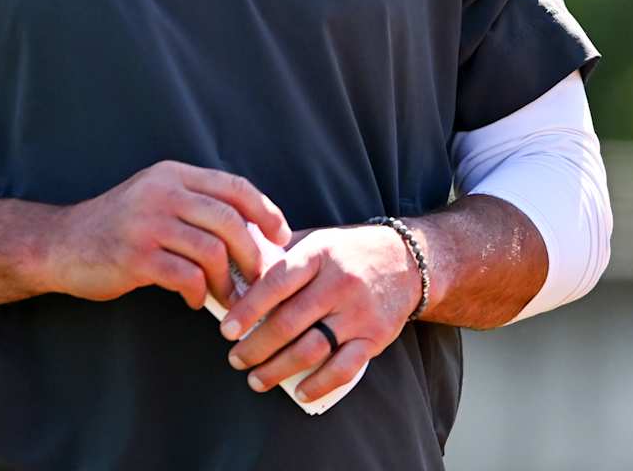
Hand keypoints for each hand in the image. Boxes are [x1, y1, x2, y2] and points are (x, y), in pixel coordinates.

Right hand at [42, 161, 291, 310]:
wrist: (60, 244)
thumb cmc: (117, 228)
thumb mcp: (155, 200)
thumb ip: (196, 207)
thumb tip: (253, 235)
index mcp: (172, 175)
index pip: (234, 187)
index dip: (265, 212)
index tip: (280, 237)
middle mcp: (161, 193)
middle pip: (230, 220)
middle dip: (253, 254)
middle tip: (259, 278)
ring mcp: (147, 224)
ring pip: (212, 251)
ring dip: (227, 281)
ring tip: (226, 297)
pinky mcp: (136, 256)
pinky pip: (186, 277)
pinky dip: (198, 292)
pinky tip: (193, 299)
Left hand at [220, 223, 420, 402]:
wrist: (406, 260)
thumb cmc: (347, 251)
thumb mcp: (316, 240)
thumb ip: (280, 254)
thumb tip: (236, 276)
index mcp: (319, 254)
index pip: (276, 283)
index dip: (248, 309)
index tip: (226, 330)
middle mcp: (339, 283)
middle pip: (289, 322)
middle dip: (256, 347)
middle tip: (236, 359)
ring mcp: (359, 312)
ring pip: (312, 349)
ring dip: (278, 369)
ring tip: (256, 380)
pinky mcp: (376, 337)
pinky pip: (344, 368)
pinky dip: (319, 384)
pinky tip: (299, 391)